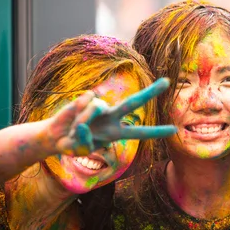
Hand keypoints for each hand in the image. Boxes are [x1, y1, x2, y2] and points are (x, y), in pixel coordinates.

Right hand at [48, 78, 176, 155]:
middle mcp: (112, 117)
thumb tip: (84, 123)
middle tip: (167, 81)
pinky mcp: (87, 99)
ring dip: (83, 121)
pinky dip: (78, 112)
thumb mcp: (81, 148)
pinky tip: (72, 117)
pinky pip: (86, 102)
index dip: (156, 132)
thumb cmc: (73, 144)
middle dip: (150, 92)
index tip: (174, 129)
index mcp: (116, 133)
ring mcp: (101, 107)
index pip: (140, 133)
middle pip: (133, 103)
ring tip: (75, 130)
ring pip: (98, 107)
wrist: (56, 136)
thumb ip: (85, 139)